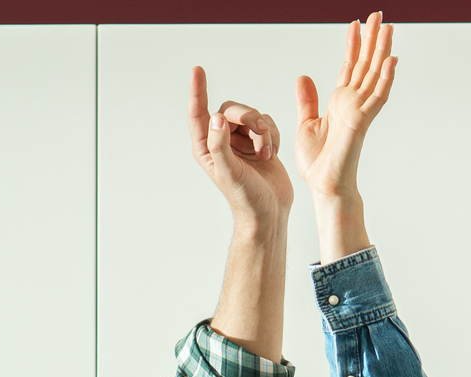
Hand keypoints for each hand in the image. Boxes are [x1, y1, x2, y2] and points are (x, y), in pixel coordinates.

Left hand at [189, 67, 294, 227]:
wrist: (269, 212)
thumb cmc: (246, 198)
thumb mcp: (230, 172)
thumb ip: (220, 145)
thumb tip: (215, 118)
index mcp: (206, 147)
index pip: (199, 113)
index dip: (198, 91)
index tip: (198, 70)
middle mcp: (221, 141)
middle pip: (231, 110)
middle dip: (248, 117)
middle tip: (260, 132)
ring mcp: (240, 141)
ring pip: (251, 116)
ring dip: (263, 131)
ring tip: (266, 153)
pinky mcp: (259, 142)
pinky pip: (267, 123)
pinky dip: (273, 136)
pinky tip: (271, 154)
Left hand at [294, 12, 397, 202]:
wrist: (323, 185)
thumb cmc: (318, 163)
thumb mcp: (306, 123)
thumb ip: (307, 100)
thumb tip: (303, 76)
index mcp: (340, 102)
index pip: (349, 67)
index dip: (353, 45)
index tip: (355, 24)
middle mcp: (352, 103)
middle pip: (366, 64)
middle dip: (372, 39)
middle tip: (378, 15)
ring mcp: (360, 111)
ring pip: (375, 74)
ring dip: (382, 51)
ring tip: (387, 28)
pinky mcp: (362, 122)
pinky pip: (377, 97)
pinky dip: (385, 78)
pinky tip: (391, 60)